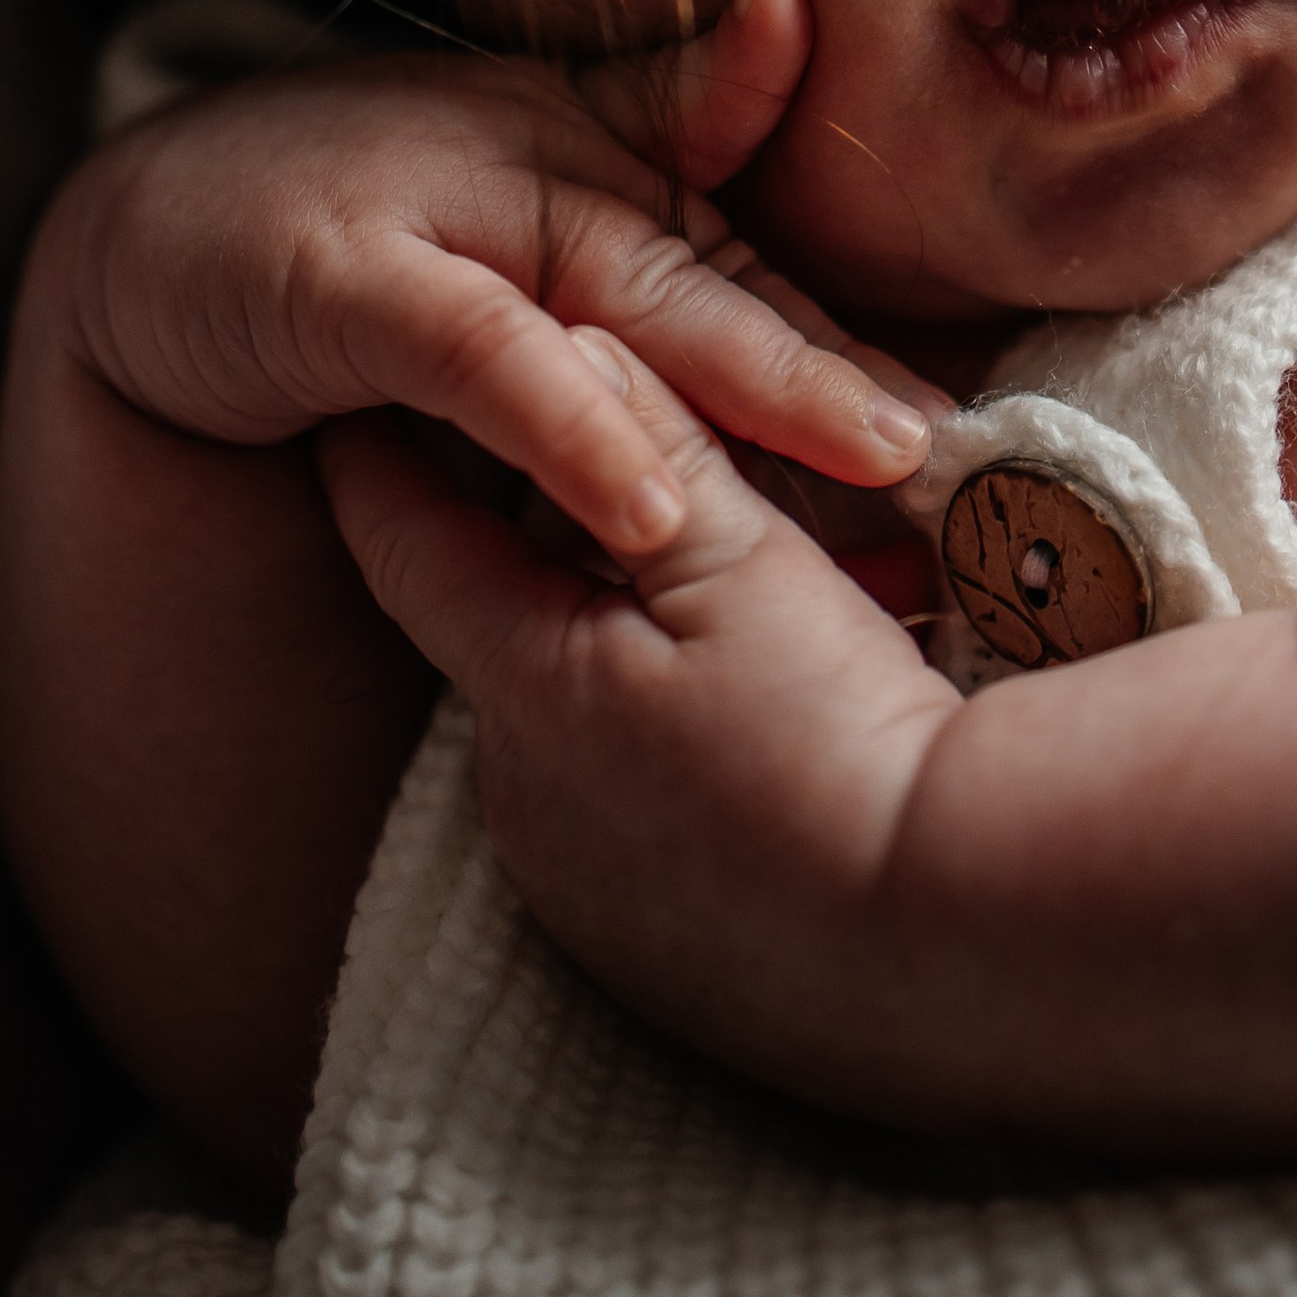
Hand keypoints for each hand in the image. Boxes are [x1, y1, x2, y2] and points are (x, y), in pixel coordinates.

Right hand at [26, 0, 930, 571]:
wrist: (146, 232)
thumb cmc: (358, 211)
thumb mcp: (522, 181)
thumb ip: (661, 127)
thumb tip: (794, 43)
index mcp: (603, 180)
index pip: (755, 269)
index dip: (861, 348)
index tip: (987, 429)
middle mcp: (550, 185)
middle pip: (723, 285)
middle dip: (847, 366)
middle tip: (968, 444)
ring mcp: (455, 225)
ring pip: (628, 309)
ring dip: (756, 383)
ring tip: (875, 455)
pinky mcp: (356, 283)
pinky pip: (484, 361)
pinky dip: (563, 424)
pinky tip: (643, 502)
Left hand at [323, 331, 955, 1102]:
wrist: (951, 936)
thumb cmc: (838, 731)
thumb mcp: (746, 562)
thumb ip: (650, 445)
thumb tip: (569, 342)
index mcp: (525, 687)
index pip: (409, 546)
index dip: (375, 464)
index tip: (346, 400)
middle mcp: (521, 800)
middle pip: (504, 633)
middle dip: (542, 556)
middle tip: (583, 477)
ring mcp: (583, 892)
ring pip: (578, 723)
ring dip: (629, 653)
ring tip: (724, 603)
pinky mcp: (655, 953)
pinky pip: (633, 812)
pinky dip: (674, 745)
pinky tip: (759, 718)